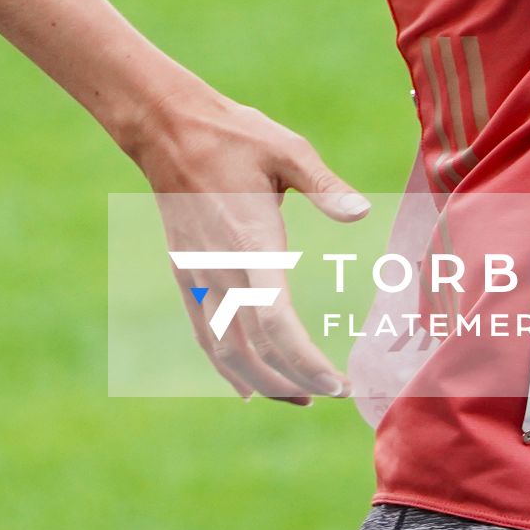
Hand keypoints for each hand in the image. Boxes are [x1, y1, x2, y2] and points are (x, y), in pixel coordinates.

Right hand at [127, 81, 369, 403]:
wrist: (170, 130)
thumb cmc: (235, 137)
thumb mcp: (288, 150)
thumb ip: (325, 185)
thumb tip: (360, 214)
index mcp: (251, 244)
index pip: (276, 323)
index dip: (304, 361)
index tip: (335, 382)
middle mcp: (221, 270)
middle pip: (253, 349)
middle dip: (293, 380)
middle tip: (333, 393)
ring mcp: (199, 276)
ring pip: (226, 351)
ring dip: (263, 382)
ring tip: (300, 398)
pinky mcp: (186, 275)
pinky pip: (204, 335)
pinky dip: (226, 368)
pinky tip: (247, 387)